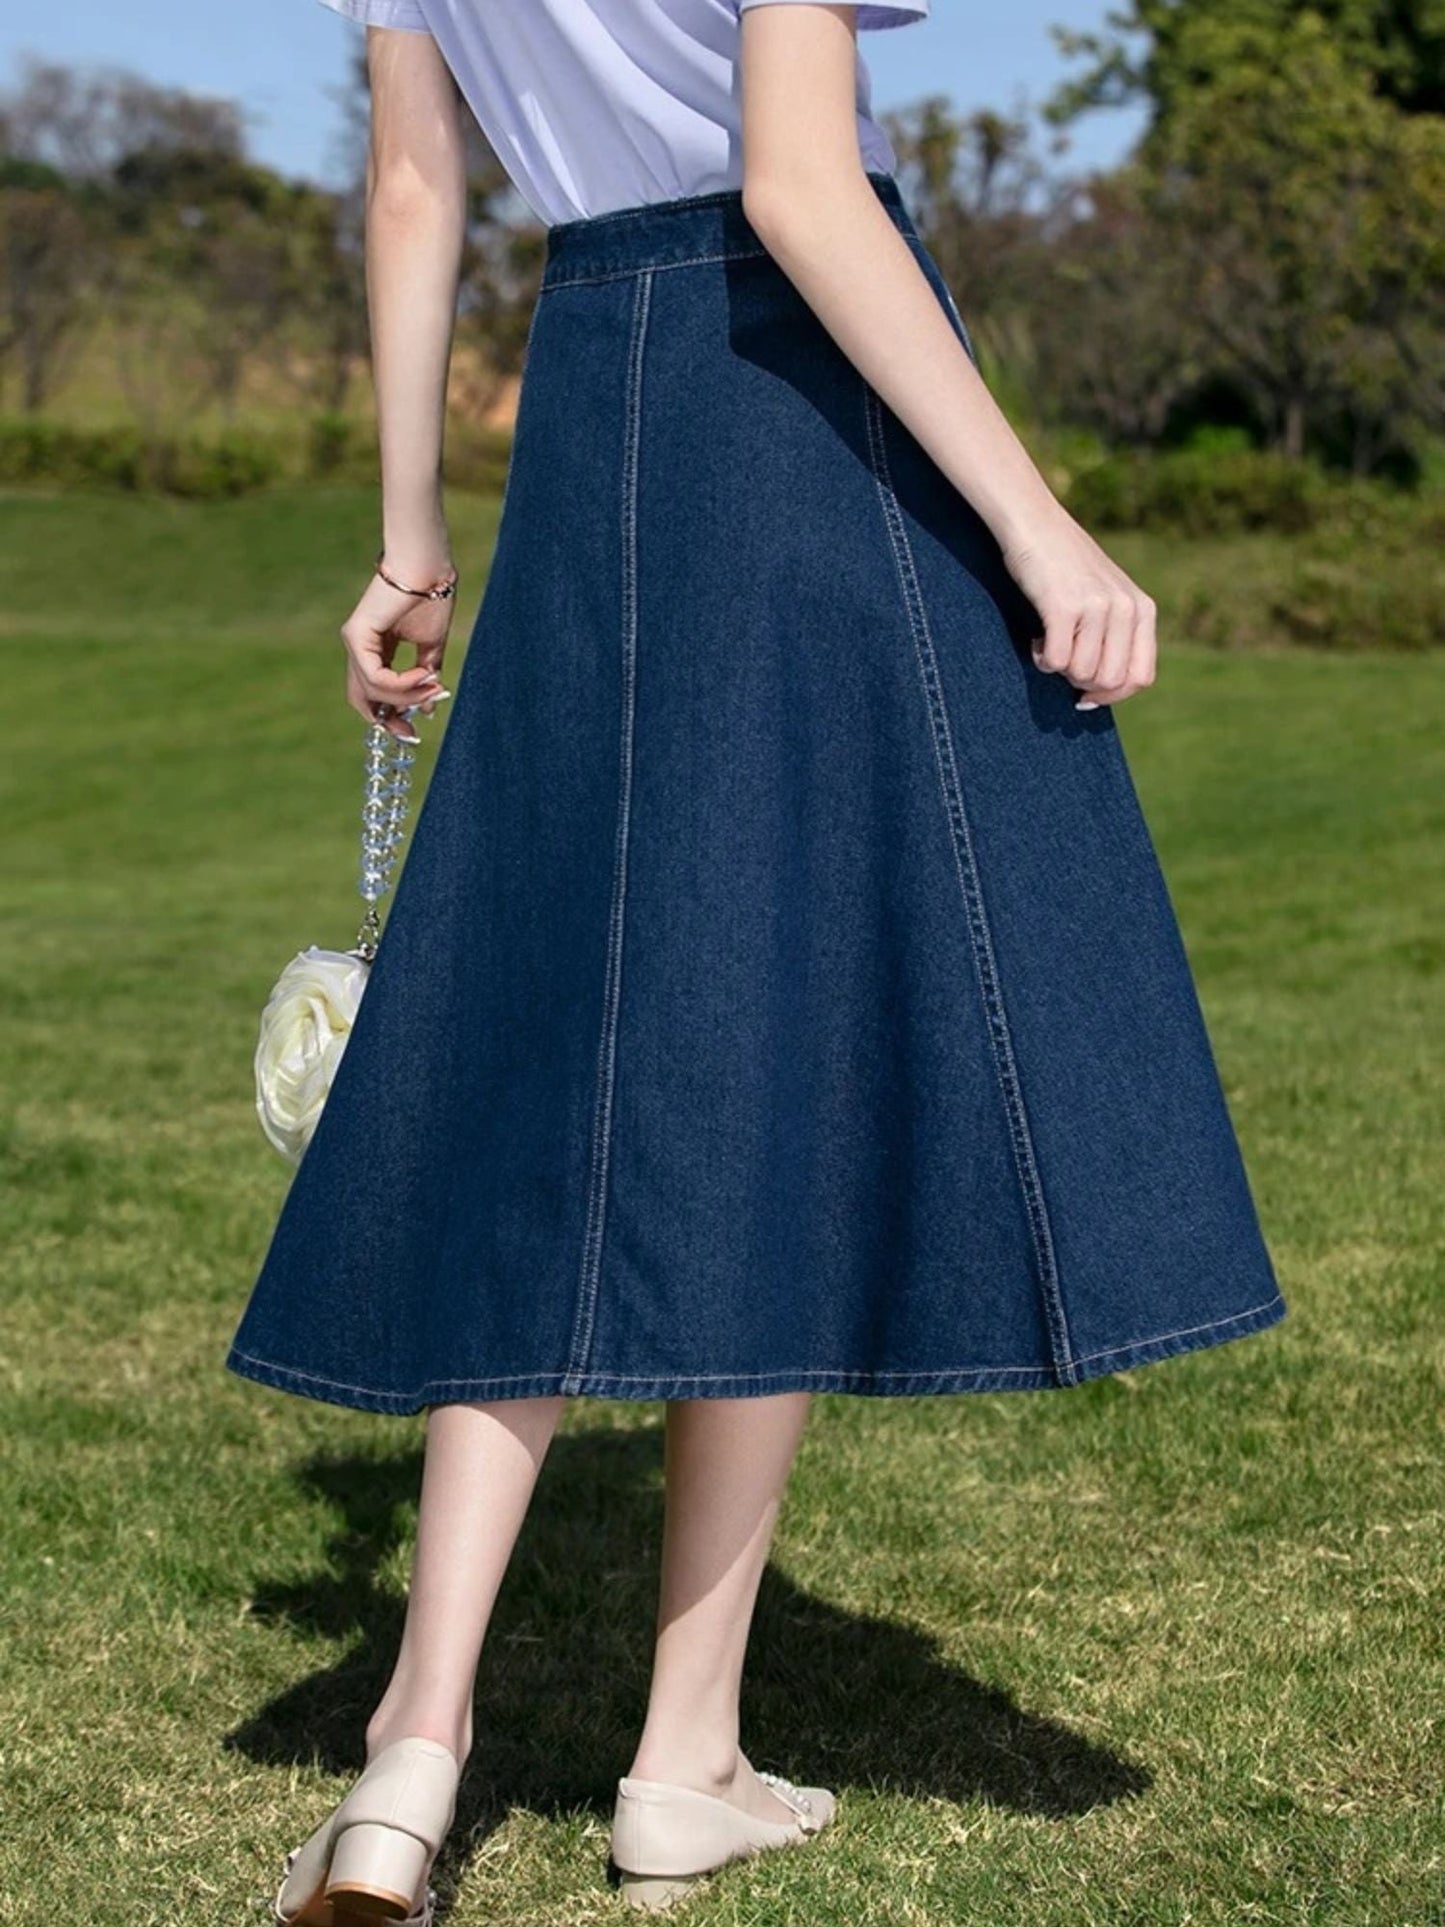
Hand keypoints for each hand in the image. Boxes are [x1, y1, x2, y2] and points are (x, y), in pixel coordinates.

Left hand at [339, 562, 455, 741]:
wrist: (429, 568)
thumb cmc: (432, 598)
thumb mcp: (431, 649)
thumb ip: (425, 678)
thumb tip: (428, 709)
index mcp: (374, 649)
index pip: (371, 693)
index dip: (391, 714)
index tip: (414, 730)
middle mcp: (358, 647)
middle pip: (362, 699)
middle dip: (388, 718)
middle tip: (412, 731)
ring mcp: (354, 641)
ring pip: (372, 691)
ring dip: (406, 696)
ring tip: (433, 685)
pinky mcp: (356, 635)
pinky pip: (375, 677)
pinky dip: (401, 683)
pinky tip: (423, 673)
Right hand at [1001, 508, 1156, 708]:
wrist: (1035, 524)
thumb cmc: (1065, 567)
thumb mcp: (1108, 596)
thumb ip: (1118, 635)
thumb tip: (1105, 691)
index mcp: (1142, 609)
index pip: (1141, 677)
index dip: (1113, 695)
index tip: (1088, 694)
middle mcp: (1126, 608)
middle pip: (1110, 681)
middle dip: (1083, 683)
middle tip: (1064, 660)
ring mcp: (1097, 607)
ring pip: (1082, 674)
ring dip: (1059, 669)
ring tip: (1049, 641)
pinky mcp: (1064, 606)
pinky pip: (1056, 661)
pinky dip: (1041, 658)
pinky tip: (1036, 638)